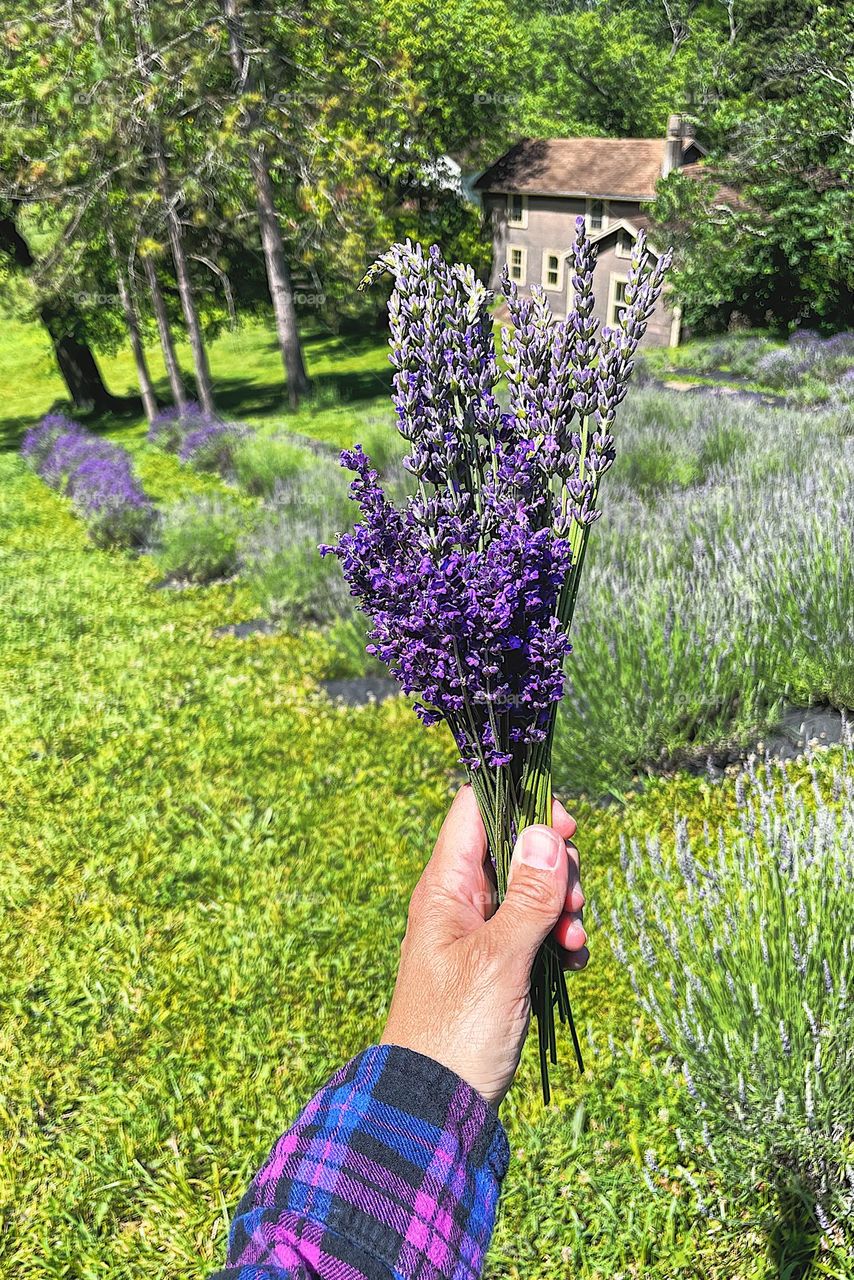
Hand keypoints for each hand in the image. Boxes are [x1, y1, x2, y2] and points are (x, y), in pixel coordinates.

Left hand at [380, 785, 587, 1106]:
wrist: (435, 1104)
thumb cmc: (456, 1030)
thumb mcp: (500, 959)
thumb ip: (528, 895)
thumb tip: (544, 830)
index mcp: (445, 886)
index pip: (477, 808)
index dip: (522, 804)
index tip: (565, 827)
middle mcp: (460, 900)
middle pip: (515, 846)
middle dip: (556, 869)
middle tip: (571, 907)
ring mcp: (478, 931)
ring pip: (531, 890)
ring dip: (562, 909)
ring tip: (571, 946)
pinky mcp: (497, 963)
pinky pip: (534, 930)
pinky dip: (556, 940)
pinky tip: (571, 964)